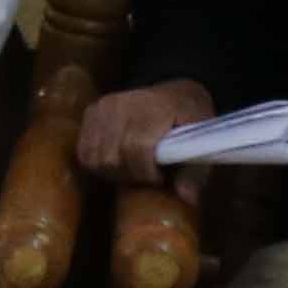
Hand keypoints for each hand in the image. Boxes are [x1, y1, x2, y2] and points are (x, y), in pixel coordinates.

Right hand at [79, 77, 214, 181]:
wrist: (174, 89)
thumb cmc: (190, 114)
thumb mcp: (204, 138)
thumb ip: (196, 168)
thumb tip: (186, 198)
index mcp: (152, 109)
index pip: (136, 149)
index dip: (146, 172)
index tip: (161, 178)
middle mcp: (121, 106)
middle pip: (112, 158)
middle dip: (131, 175)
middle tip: (148, 174)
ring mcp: (101, 108)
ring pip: (93, 157)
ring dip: (112, 171)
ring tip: (132, 168)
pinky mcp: (90, 112)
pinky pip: (83, 150)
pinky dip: (97, 163)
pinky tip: (117, 161)